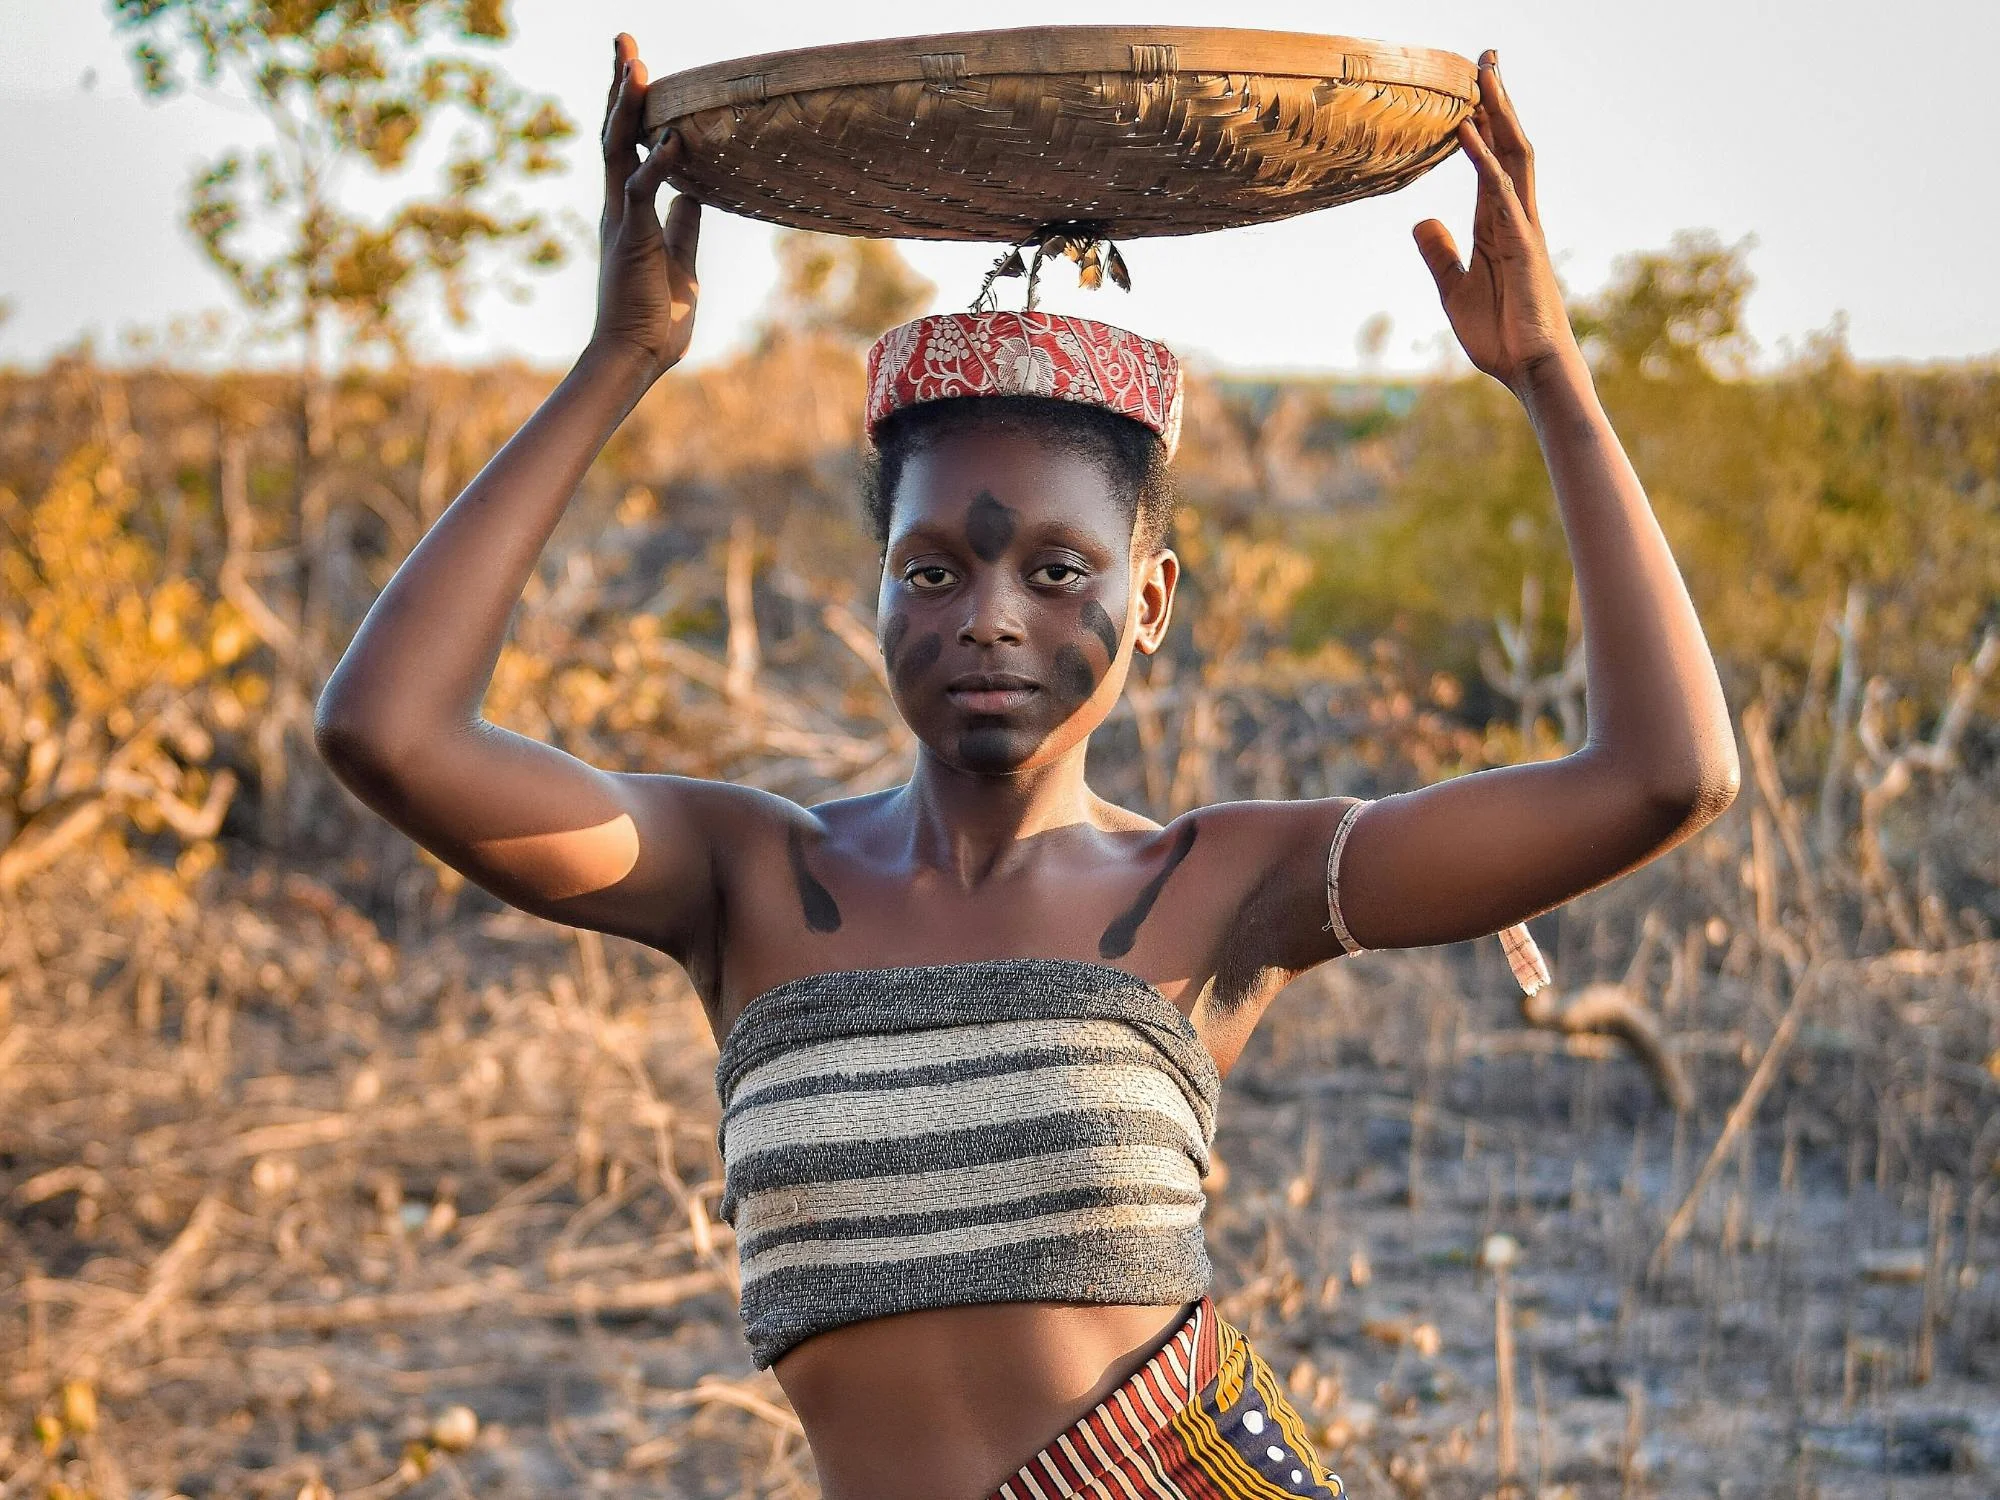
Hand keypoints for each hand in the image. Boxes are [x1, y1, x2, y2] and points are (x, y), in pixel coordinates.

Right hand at [591, 33, 700, 378]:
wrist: (634, 358)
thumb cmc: (656, 318)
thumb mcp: (680, 259)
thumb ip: (683, 224)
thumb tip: (695, 194)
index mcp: (631, 211)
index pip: (630, 146)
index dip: (634, 107)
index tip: (641, 70)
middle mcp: (619, 207)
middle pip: (616, 133)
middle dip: (622, 87)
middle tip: (625, 42)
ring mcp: (621, 221)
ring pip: (618, 150)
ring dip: (628, 107)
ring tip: (638, 64)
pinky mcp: (631, 240)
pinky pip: (642, 191)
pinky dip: (659, 163)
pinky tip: (674, 136)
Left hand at [1413, 53, 1577, 394]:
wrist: (1527, 368)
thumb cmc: (1500, 334)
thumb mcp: (1453, 289)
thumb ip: (1440, 254)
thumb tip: (1421, 221)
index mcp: (1497, 224)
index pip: (1490, 160)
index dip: (1482, 123)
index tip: (1469, 87)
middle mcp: (1514, 216)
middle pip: (1506, 145)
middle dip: (1497, 100)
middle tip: (1485, 56)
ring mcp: (1522, 226)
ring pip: (1511, 155)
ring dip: (1497, 113)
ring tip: (1482, 73)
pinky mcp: (1522, 243)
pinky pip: (1500, 191)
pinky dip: (1482, 158)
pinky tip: (1466, 130)